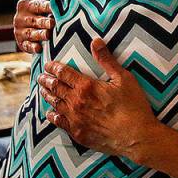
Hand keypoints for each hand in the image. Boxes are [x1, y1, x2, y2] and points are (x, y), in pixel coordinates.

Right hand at [14, 0, 54, 53]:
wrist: (26, 28)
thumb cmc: (37, 11)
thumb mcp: (39, 0)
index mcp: (25, 5)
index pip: (37, 5)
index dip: (47, 6)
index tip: (55, 6)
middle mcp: (19, 18)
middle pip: (34, 20)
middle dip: (44, 22)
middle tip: (53, 23)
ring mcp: (19, 31)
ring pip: (31, 33)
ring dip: (40, 34)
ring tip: (48, 35)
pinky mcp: (21, 43)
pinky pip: (27, 46)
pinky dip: (33, 47)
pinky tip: (39, 49)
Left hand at [39, 38, 159, 159]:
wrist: (136, 137)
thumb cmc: (133, 106)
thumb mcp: (123, 78)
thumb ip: (106, 60)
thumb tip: (95, 41)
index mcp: (86, 86)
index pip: (64, 73)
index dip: (54, 67)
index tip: (48, 65)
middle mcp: (76, 102)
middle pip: (56, 88)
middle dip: (47, 80)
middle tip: (41, 76)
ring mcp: (75, 119)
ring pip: (55, 104)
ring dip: (48, 95)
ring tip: (43, 90)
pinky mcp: (78, 133)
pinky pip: (59, 122)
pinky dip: (52, 115)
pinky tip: (50, 113)